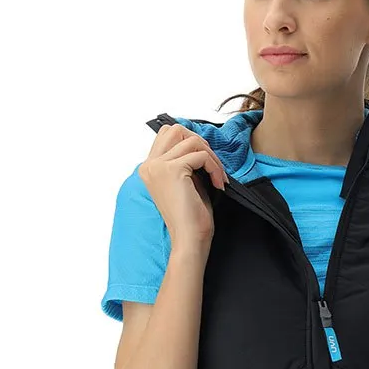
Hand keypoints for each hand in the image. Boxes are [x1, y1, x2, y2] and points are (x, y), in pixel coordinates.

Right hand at [139, 123, 228, 244]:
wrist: (189, 239)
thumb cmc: (190, 218)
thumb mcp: (187, 183)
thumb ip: (187, 163)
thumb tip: (201, 146)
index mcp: (150, 168)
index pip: (167, 135)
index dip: (191, 142)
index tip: (206, 164)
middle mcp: (150, 165)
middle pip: (176, 129)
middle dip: (200, 144)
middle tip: (212, 166)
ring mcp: (159, 166)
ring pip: (192, 140)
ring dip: (212, 157)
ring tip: (218, 178)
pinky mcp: (173, 170)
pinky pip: (202, 155)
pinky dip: (214, 167)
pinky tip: (218, 184)